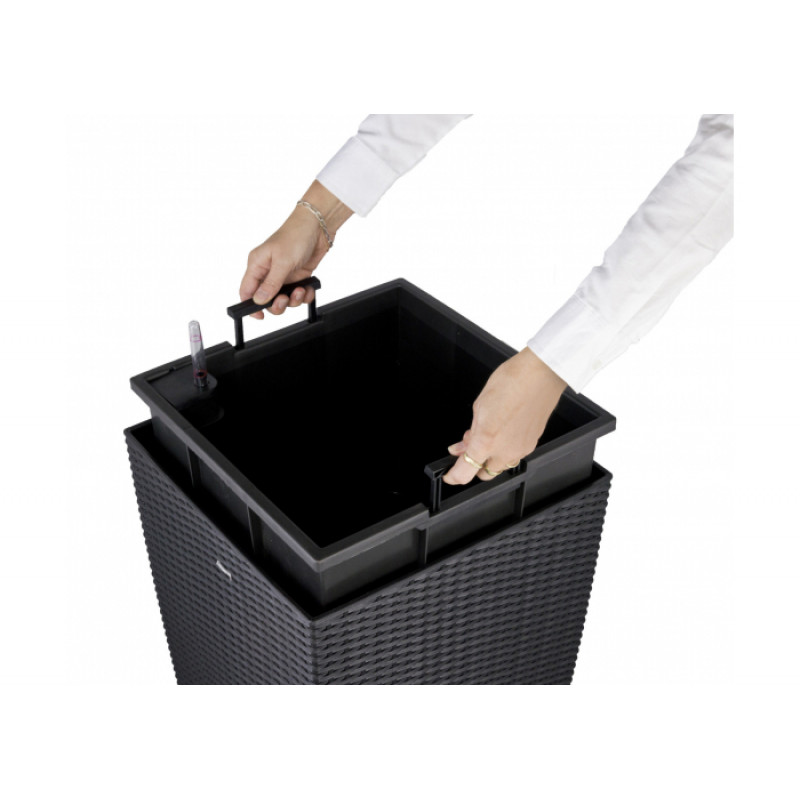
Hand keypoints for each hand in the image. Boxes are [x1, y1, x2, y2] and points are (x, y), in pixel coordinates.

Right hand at [239, 181, 351, 318]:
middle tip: (286, 298)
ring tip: (300, 290)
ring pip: (283, 299)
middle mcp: (268, 271)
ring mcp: (283, 275)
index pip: (246, 291)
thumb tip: (258, 300)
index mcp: (257, 264)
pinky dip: (304, 295)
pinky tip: (308, 288)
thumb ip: (271, 284)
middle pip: (265, 300)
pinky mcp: (297, 277)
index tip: (260, 316)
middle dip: (277, 304)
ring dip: (293, 300)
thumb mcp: (282, 261)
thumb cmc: (295, 236)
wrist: (318, 227)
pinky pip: (297, 295)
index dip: (250, 306)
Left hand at [444, 348, 567, 484]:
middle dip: (474, 465)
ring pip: (501, 466)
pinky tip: (502, 432)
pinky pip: (515, 455)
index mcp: (487, 441)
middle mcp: (506, 451)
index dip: (454, 477)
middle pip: (485, 473)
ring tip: (487, 436)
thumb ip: (471, 432)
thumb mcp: (479, 406)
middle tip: (468, 447)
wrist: (540, 374)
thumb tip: (463, 445)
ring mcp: (522, 449)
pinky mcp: (533, 443)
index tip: (450, 475)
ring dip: (491, 458)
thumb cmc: (511, 382)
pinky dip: (505, 449)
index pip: (465, 473)